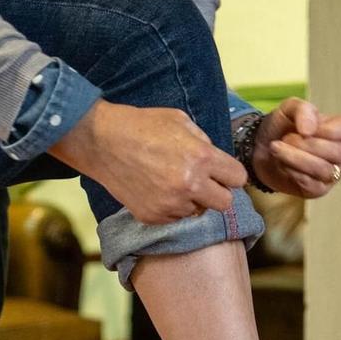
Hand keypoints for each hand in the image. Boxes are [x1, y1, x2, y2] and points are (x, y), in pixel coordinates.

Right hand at [51, 101, 245, 225]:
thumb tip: (217, 162)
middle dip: (217, 192)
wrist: (102, 142)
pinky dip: (170, 207)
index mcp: (201, 158)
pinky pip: (175, 217)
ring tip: (170, 180)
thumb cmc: (141, 125)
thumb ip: (204, 142)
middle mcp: (189, 185)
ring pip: (198, 211)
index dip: (230, 174)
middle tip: (202, 182)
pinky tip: (156, 188)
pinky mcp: (153, 216)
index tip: (222, 172)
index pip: (238, 178)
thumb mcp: (180, 121)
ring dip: (191, 199)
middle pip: (224, 203)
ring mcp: (170, 204)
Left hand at [252, 98, 340, 198]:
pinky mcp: (318, 190)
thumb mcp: (289, 108)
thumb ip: (303, 110)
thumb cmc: (280, 127)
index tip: (312, 129)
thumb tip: (310, 130)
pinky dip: (293, 172)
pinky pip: (312, 184)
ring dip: (296, 158)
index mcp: (340, 130)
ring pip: (324, 170)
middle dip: (307, 145)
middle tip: (286, 138)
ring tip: (276, 148)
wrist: (259, 149)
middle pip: (339, 152)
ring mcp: (331, 173)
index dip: (336, 130)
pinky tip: (282, 164)